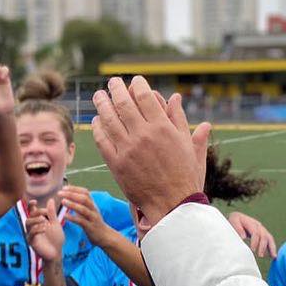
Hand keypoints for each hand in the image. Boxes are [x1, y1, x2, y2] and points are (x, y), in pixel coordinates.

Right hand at [25, 199, 64, 263]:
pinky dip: (37, 229)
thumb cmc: (56, 238)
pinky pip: (31, 234)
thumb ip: (51, 213)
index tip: (35, 201)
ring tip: (44, 221)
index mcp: (38, 221)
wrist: (57, 252)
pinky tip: (44, 229)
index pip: (32, 211)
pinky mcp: (31, 242)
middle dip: (36, 213)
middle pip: (29, 216)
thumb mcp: (55, 223)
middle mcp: (33, 227)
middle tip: (44, 213)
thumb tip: (50, 199)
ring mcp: (31, 234)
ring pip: (28, 223)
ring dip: (36, 220)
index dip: (31, 205)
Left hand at [60, 185, 111, 246]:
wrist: (104, 236)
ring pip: (83, 209)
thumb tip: (69, 195)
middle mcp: (93, 209)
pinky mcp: (90, 227)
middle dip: (71, 194)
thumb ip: (80, 204)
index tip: (64, 187)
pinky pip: (81, 221)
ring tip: (62, 201)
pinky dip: (73, 218)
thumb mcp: (89, 211)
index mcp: (92, 204)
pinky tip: (65, 216)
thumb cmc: (93, 222)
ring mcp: (93, 218)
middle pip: (84, 199)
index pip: (85, 192)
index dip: (75, 189)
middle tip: (60, 193)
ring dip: (72, 204)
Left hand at [92, 78, 209, 226]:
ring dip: (102, 104)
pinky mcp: (116, 164)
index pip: (145, 96)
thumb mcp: (188, 145)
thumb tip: (177, 97)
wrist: (172, 205)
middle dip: (116, 89)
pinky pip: (102, 140)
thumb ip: (180, 120)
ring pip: (109, 119)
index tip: (134, 80)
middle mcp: (143, 135)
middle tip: (112, 83)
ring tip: (99, 96)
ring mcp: (127, 149)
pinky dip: (98, 128)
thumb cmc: (184, 175)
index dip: (138, 84)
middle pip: (124, 103)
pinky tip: (97, 121)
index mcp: (163, 128)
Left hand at [227, 211, 275, 257]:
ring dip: (271, 247)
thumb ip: (237, 228)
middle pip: (264, 235)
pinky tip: (273, 256)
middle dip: (263, 246)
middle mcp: (258, 225)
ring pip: (269, 238)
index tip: (252, 250)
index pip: (255, 232)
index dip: (255, 241)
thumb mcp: (233, 221)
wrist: (236, 218)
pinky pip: (269, 240)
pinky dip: (272, 248)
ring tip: (273, 256)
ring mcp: (261, 229)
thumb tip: (244, 237)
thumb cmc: (233, 221)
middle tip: (260, 255)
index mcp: (250, 222)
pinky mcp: (262, 234)